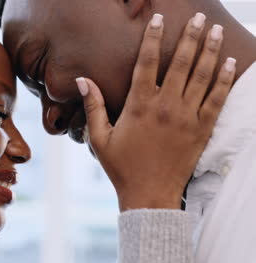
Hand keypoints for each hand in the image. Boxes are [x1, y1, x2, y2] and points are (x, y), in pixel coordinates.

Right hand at [76, 13, 235, 210]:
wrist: (149, 194)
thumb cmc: (122, 166)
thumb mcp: (100, 137)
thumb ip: (94, 106)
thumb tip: (82, 80)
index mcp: (139, 105)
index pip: (147, 63)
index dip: (152, 38)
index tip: (158, 19)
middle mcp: (165, 107)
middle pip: (181, 63)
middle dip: (191, 36)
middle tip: (199, 18)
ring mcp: (186, 117)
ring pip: (202, 77)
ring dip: (210, 51)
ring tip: (216, 30)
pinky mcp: (202, 130)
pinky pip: (216, 100)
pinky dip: (224, 80)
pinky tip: (230, 63)